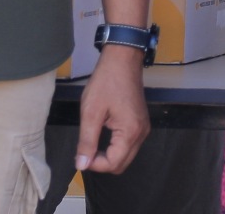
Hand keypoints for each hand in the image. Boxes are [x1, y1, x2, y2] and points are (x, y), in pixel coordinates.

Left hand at [74, 46, 149, 173]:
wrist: (122, 60)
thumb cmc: (106, 82)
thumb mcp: (91, 112)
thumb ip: (87, 141)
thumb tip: (82, 165)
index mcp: (130, 131)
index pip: (113, 164)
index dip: (94, 164)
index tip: (81, 153)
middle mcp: (141, 133)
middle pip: (122, 164)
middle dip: (102, 162)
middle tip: (86, 149)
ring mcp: (143, 128)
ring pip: (126, 156)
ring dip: (109, 155)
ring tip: (93, 140)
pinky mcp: (141, 123)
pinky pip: (129, 145)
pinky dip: (116, 146)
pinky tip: (104, 134)